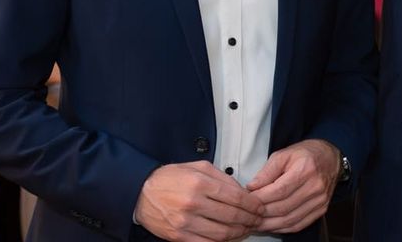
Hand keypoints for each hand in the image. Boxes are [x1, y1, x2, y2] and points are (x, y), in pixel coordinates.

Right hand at [133, 161, 264, 241]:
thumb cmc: (172, 178)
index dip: (253, 205)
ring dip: (240, 233)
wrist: (141, 193)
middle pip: (233, 217)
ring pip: (222, 233)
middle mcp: (193, 203)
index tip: (260, 207)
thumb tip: (244, 191)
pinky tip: (230, 236)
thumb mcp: (199, 167)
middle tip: (258, 220)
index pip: (237, 198)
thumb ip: (223, 177)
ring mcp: (185, 222)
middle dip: (251, 220)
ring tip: (247, 229)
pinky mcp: (178, 236)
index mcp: (200, 183)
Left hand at [247, 139, 338, 233]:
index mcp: (305, 169)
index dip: (260, 199)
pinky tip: (271, 226)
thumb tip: (252, 188)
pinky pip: (299, 225)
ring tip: (256, 223)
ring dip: (270, 225)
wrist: (331, 158)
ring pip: (290, 220)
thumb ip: (266, 171)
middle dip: (262, 214)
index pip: (279, 191)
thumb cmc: (306, 155)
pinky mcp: (321, 209)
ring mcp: (320, 200)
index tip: (247, 201)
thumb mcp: (283, 154)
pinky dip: (282, 228)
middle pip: (283, 207)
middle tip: (248, 214)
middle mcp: (315, 186)